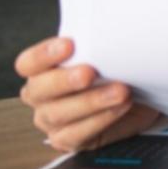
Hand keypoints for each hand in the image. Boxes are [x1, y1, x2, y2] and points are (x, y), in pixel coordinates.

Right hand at [16, 37, 157, 151]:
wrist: (139, 97)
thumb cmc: (115, 71)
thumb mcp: (106, 54)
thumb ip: (96, 45)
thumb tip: (108, 29)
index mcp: (41, 70)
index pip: (28, 63)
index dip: (44, 54)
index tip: (70, 44)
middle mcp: (40, 96)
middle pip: (39, 90)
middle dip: (65, 80)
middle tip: (90, 72)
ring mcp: (51, 120)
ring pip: (59, 113)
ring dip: (92, 101)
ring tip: (120, 91)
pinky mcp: (67, 140)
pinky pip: (76, 134)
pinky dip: (101, 119)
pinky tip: (120, 108)